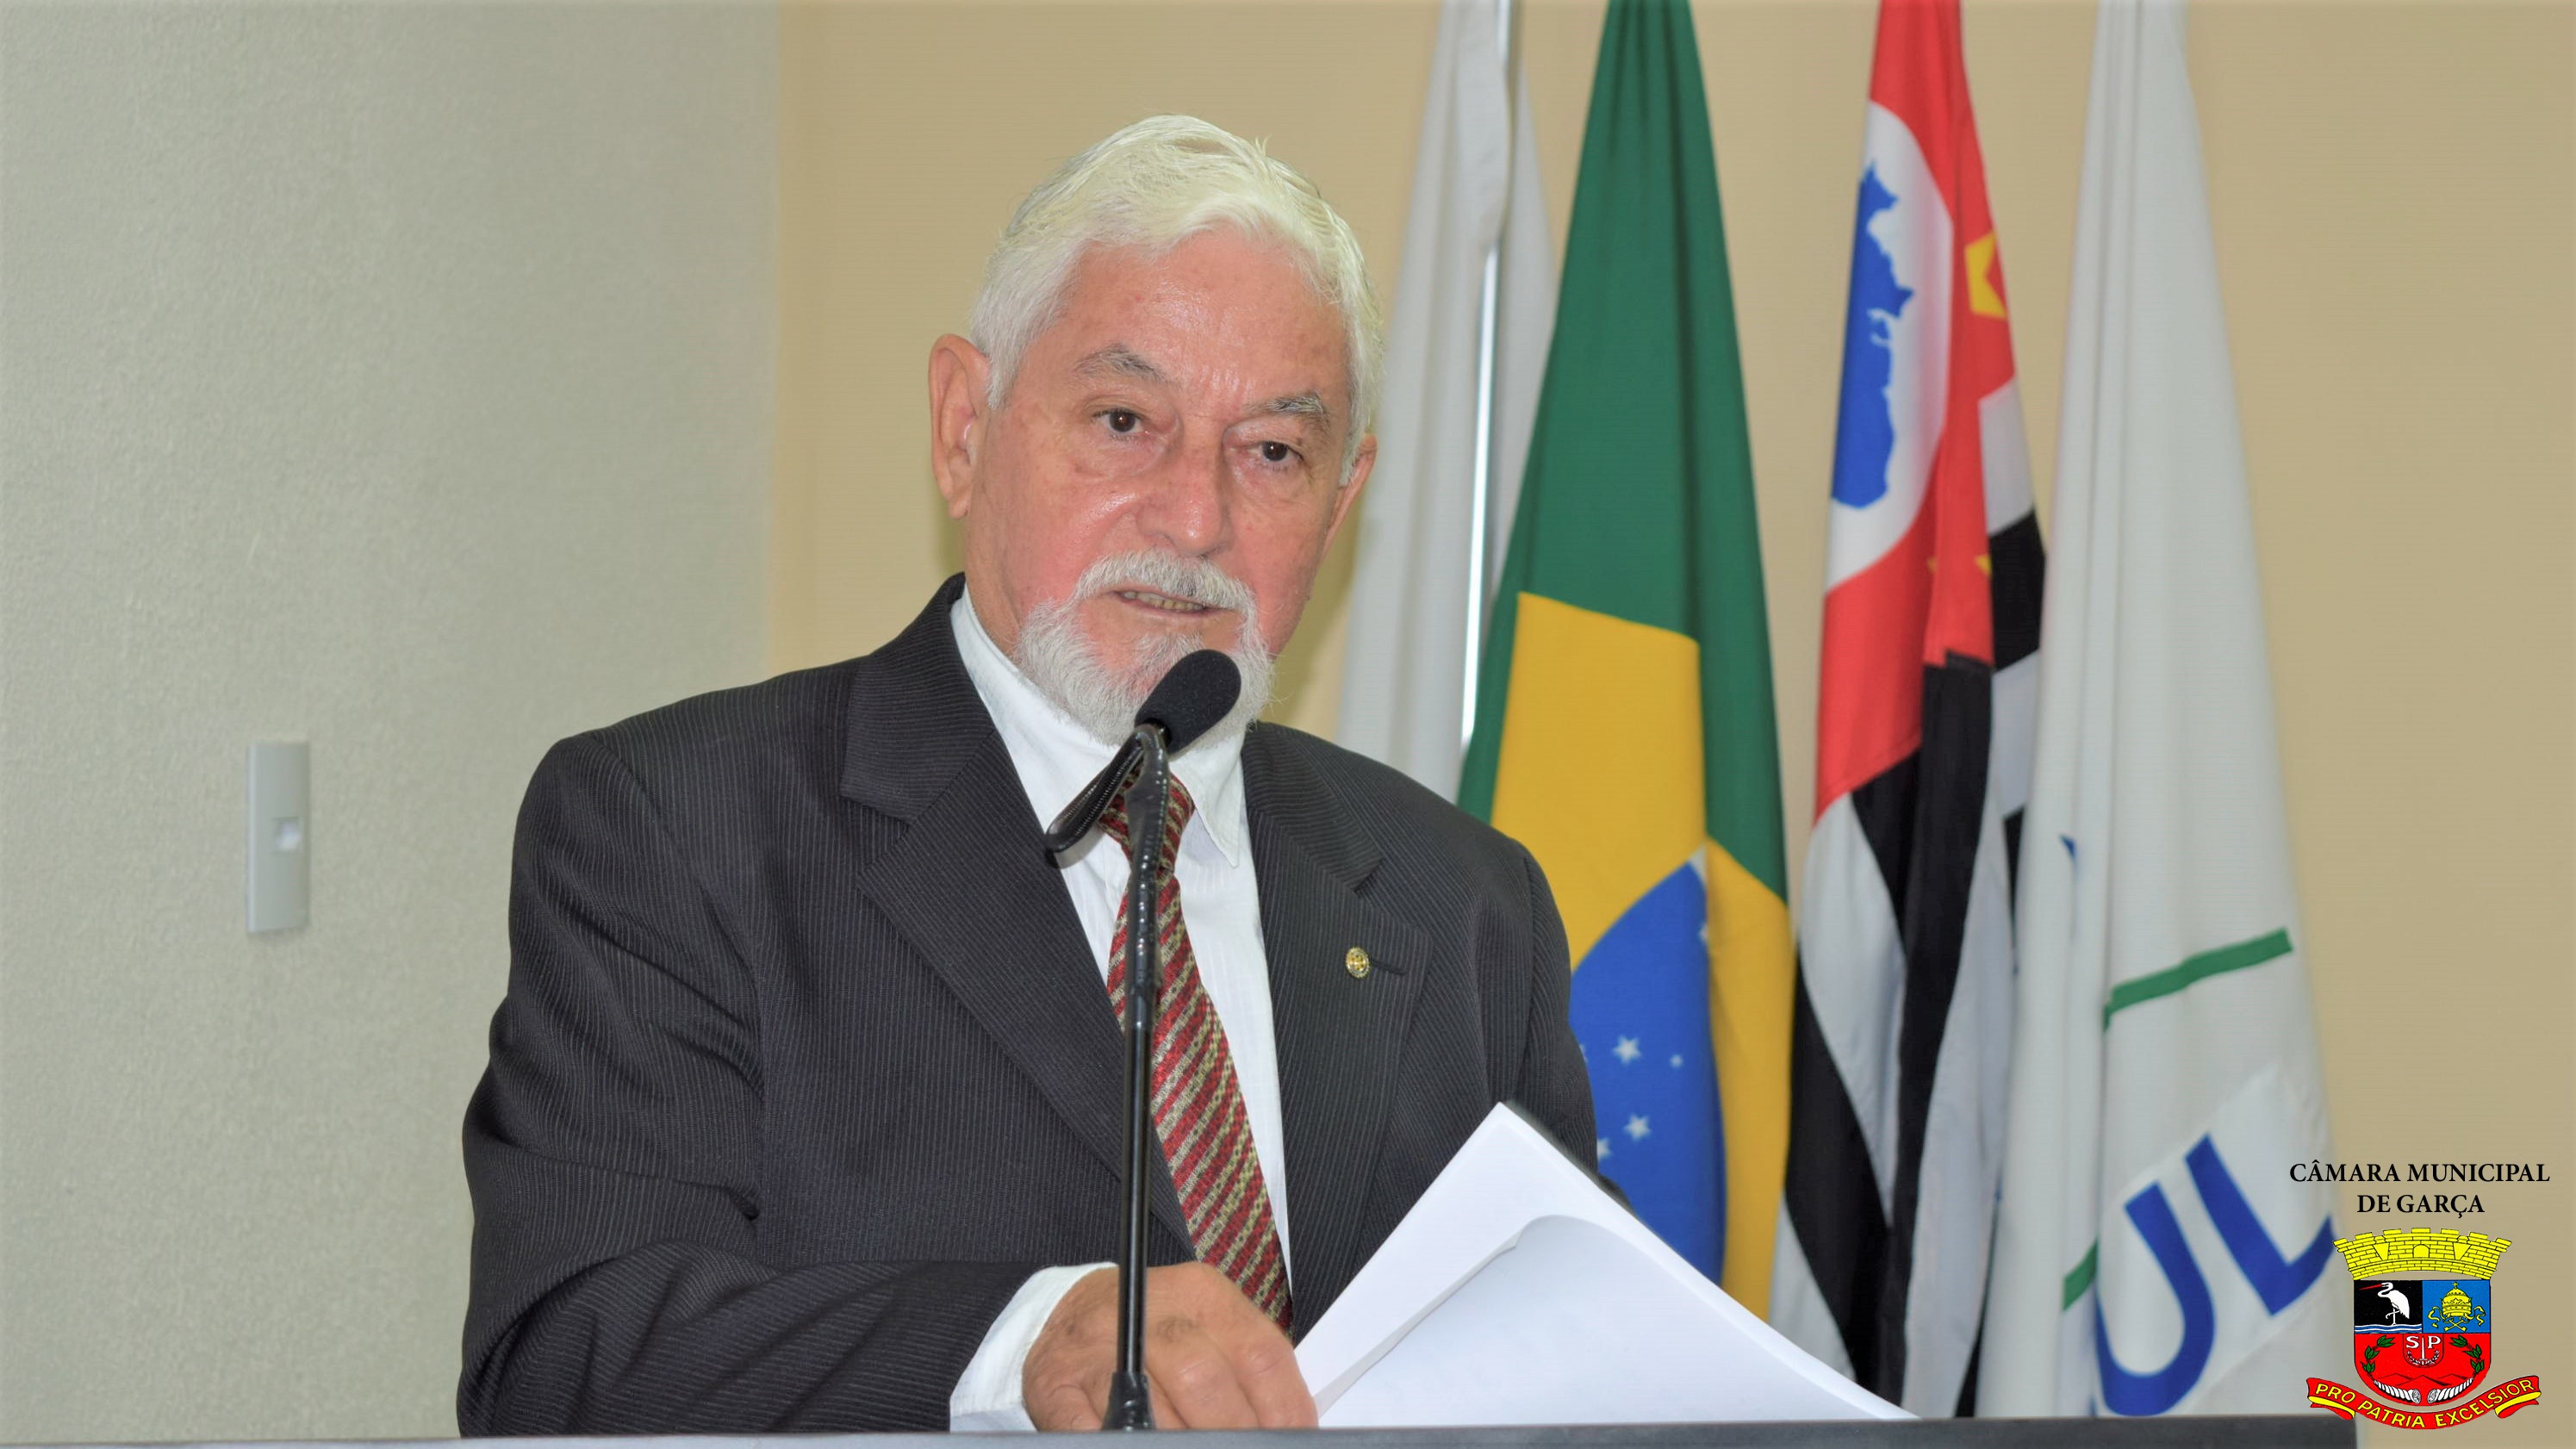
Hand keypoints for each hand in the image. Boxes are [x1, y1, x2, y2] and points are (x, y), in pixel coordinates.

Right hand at [1022, 1262, 1315, 1428]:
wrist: (1069, 1314)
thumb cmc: (1153, 1330)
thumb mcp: (1208, 1327)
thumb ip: (1246, 1367)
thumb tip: (1289, 1426)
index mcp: (1201, 1293)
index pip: (1258, 1355)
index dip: (1282, 1410)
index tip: (1290, 1438)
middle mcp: (1149, 1311)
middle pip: (1204, 1383)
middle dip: (1229, 1434)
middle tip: (1239, 1448)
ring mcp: (1097, 1347)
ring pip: (1155, 1416)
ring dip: (1178, 1440)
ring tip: (1188, 1442)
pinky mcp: (1057, 1382)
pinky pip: (1098, 1432)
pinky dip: (1125, 1442)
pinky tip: (1141, 1442)